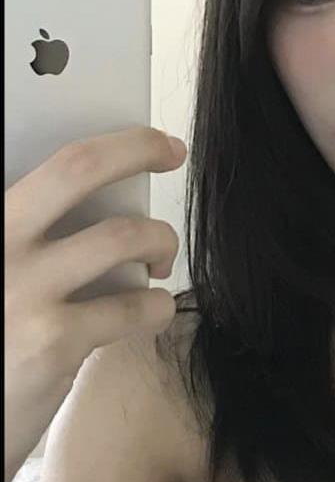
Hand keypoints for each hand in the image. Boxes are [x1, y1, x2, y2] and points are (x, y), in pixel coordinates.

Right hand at [4, 127, 185, 481]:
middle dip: (137, 149)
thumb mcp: (7, 273)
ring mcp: (20, 290)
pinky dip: (159, 306)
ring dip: (160, 241)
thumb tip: (111, 206)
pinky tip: (154, 312)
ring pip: (122, 236)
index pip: (53, 162)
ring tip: (160, 259)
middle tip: (171, 153)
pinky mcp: (51, 340)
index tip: (152, 140)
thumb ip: (37, 239)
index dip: (114, 143)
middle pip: (77, 168)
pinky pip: (135, 307)